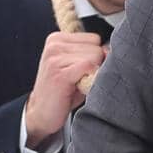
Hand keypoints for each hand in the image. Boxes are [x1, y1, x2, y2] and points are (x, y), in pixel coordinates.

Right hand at [23, 32, 107, 148]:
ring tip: (78, 85)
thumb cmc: (63, 92)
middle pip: (96, 47)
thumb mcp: (77, 68)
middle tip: (81, 80)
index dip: (96, 56)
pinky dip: (90, 79)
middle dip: (95, 66)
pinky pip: (89, 66)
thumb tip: (110, 51)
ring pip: (95, 56)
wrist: (42, 113)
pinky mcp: (60, 73)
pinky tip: (79, 88)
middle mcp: (55, 44)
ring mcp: (55, 57)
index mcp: (58, 39)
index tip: (84, 71)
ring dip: (92, 74)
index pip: (94, 38)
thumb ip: (92, 56)